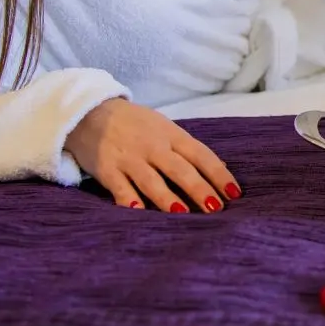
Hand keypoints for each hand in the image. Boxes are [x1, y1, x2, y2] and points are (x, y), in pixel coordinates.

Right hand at [63, 98, 238, 212]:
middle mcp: (153, 146)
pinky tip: (138, 212)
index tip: (235, 194)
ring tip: (183, 213)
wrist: (90, 112)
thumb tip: (219, 170)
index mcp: (171, 135)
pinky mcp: (106, 169)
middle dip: (199, 188)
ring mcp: (129, 158)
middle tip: (216, 209)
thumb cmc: (135, 124)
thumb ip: (186, 149)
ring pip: (151, 180)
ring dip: (167, 198)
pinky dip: (128, 199)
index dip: (219, 174)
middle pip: (180, 169)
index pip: (201, 155)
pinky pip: (119, 187)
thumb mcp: (164, 128)